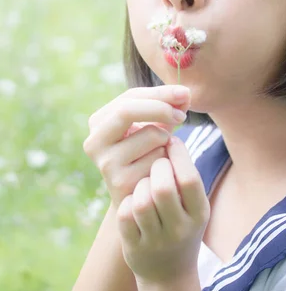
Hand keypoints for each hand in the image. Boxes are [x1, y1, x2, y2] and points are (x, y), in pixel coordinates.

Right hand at [82, 85, 190, 210]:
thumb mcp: (155, 125)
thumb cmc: (149, 152)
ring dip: (167, 140)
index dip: (160, 93)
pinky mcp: (120, 182)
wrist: (141, 197)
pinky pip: (157, 160)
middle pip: (126, 111)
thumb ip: (169, 106)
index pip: (130, 96)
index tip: (185, 94)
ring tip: (162, 151)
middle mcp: (94, 141)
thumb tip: (185, 93)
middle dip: (161, 108)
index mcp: (99, 121)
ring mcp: (105, 163)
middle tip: (182, 115)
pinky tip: (159, 170)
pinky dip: (166, 160)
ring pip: (151, 135)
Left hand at [116, 135, 210, 285]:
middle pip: (163, 187)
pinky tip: (134, 199)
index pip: (189, 178)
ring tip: (145, 182)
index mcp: (199, 214)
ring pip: (141, 201)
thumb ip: (185, 174)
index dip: (178, 155)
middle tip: (156, 163)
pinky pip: (124, 215)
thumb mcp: (194, 205)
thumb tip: (168, 136)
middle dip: (157, 167)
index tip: (170, 143)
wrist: (169, 275)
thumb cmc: (182, 224)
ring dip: (140, 185)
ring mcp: (156, 241)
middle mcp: (180, 229)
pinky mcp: (134, 247)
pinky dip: (127, 202)